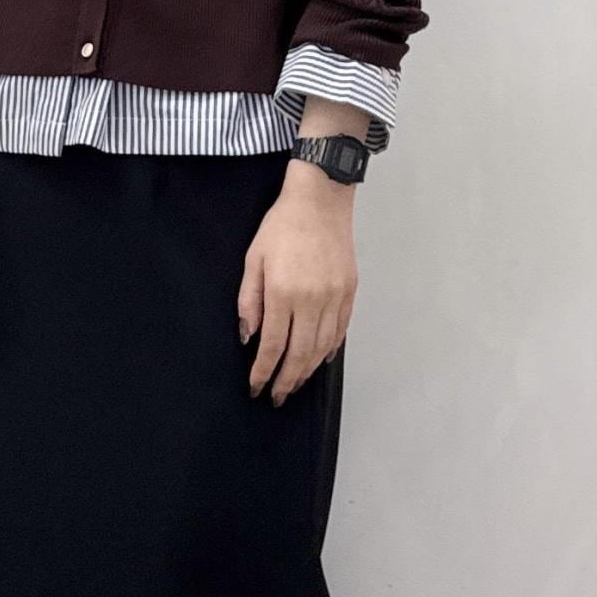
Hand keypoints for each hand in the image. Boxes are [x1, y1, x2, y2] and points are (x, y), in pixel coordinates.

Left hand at [237, 158, 357, 404]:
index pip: (272, 345)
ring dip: (307, 371)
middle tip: (277, 397)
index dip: (263, 372)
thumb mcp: (254, 259)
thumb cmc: (282, 226)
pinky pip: (339, 331)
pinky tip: (318, 361)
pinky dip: (328, 350)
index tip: (256, 388)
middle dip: (286, 380)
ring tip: (295, 384)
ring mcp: (333, 297)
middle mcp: (311, 300)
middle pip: (299, 354)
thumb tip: (248, 336)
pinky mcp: (349, 292)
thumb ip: (249, 301)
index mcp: (283, 293)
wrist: (320, 199)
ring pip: (321, 348)